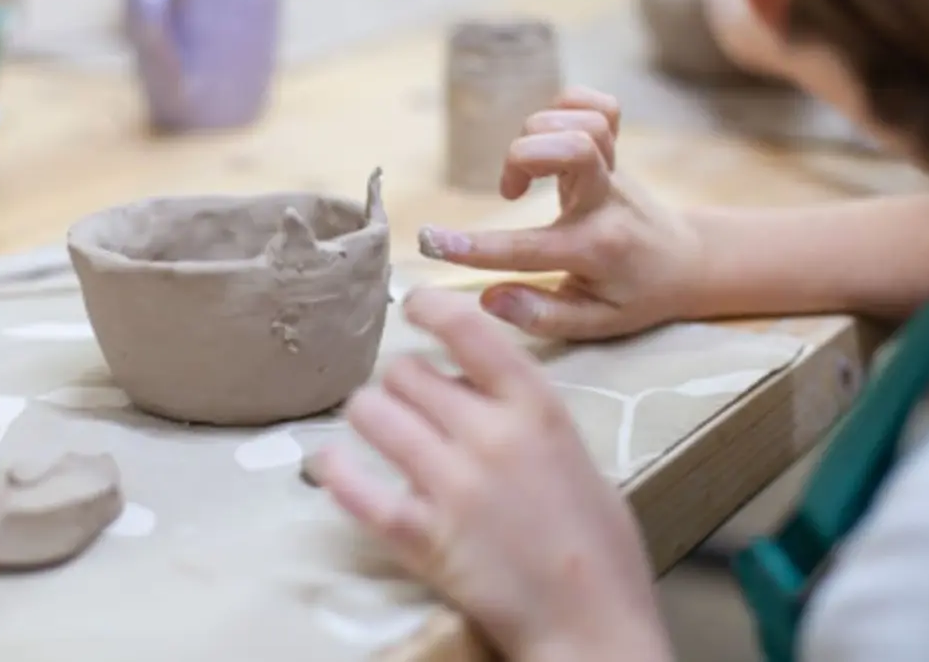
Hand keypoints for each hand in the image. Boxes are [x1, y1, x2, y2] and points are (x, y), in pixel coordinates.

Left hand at [316, 288, 671, 661]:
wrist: (594, 623)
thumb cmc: (599, 544)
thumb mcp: (575, 454)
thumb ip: (524, 416)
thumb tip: (471, 391)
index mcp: (536, 408)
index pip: (469, 330)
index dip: (430, 307)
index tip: (412, 305)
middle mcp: (490, 436)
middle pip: (408, 372)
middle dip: (400, 379)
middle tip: (406, 397)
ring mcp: (452, 486)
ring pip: (374, 415)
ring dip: (368, 415)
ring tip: (373, 426)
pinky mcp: (423, 538)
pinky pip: (357, 492)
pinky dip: (336, 473)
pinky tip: (330, 465)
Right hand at [420, 87, 702, 340]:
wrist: (687, 262)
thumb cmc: (634, 297)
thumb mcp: (593, 325)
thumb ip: (540, 315)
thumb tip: (487, 299)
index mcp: (595, 249)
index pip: (528, 250)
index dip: (474, 249)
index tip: (431, 242)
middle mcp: (606, 202)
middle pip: (573, 150)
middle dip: (522, 159)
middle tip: (509, 193)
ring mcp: (614, 170)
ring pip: (580, 124)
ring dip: (538, 135)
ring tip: (527, 172)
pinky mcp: (617, 149)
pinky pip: (599, 105)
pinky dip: (568, 106)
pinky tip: (550, 133)